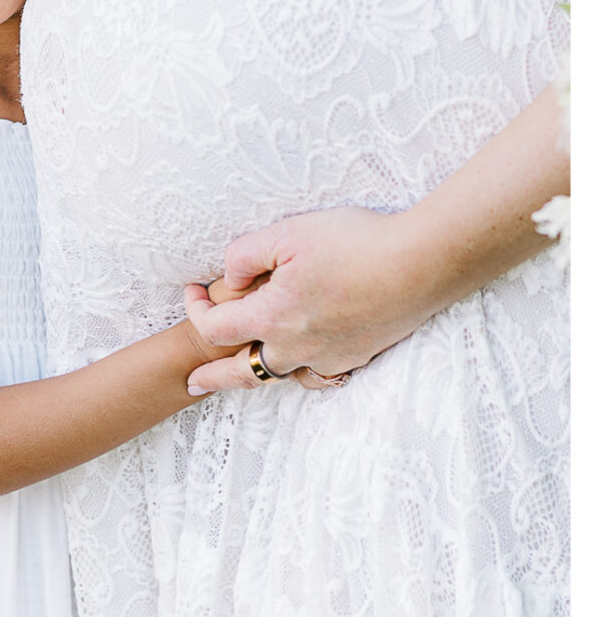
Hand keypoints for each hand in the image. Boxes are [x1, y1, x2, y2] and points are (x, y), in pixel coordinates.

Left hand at [185, 206, 413, 391]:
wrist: (424, 263)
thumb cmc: (355, 243)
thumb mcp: (286, 234)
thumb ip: (245, 256)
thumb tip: (229, 279)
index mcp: (274, 317)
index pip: (217, 328)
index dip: (195, 310)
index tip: (192, 291)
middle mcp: (299, 346)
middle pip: (244, 371)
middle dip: (213, 376)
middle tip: (192, 382)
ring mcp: (331, 355)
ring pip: (283, 376)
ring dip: (257, 375)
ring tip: (242, 374)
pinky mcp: (360, 354)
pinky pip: (321, 376)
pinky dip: (302, 373)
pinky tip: (299, 366)